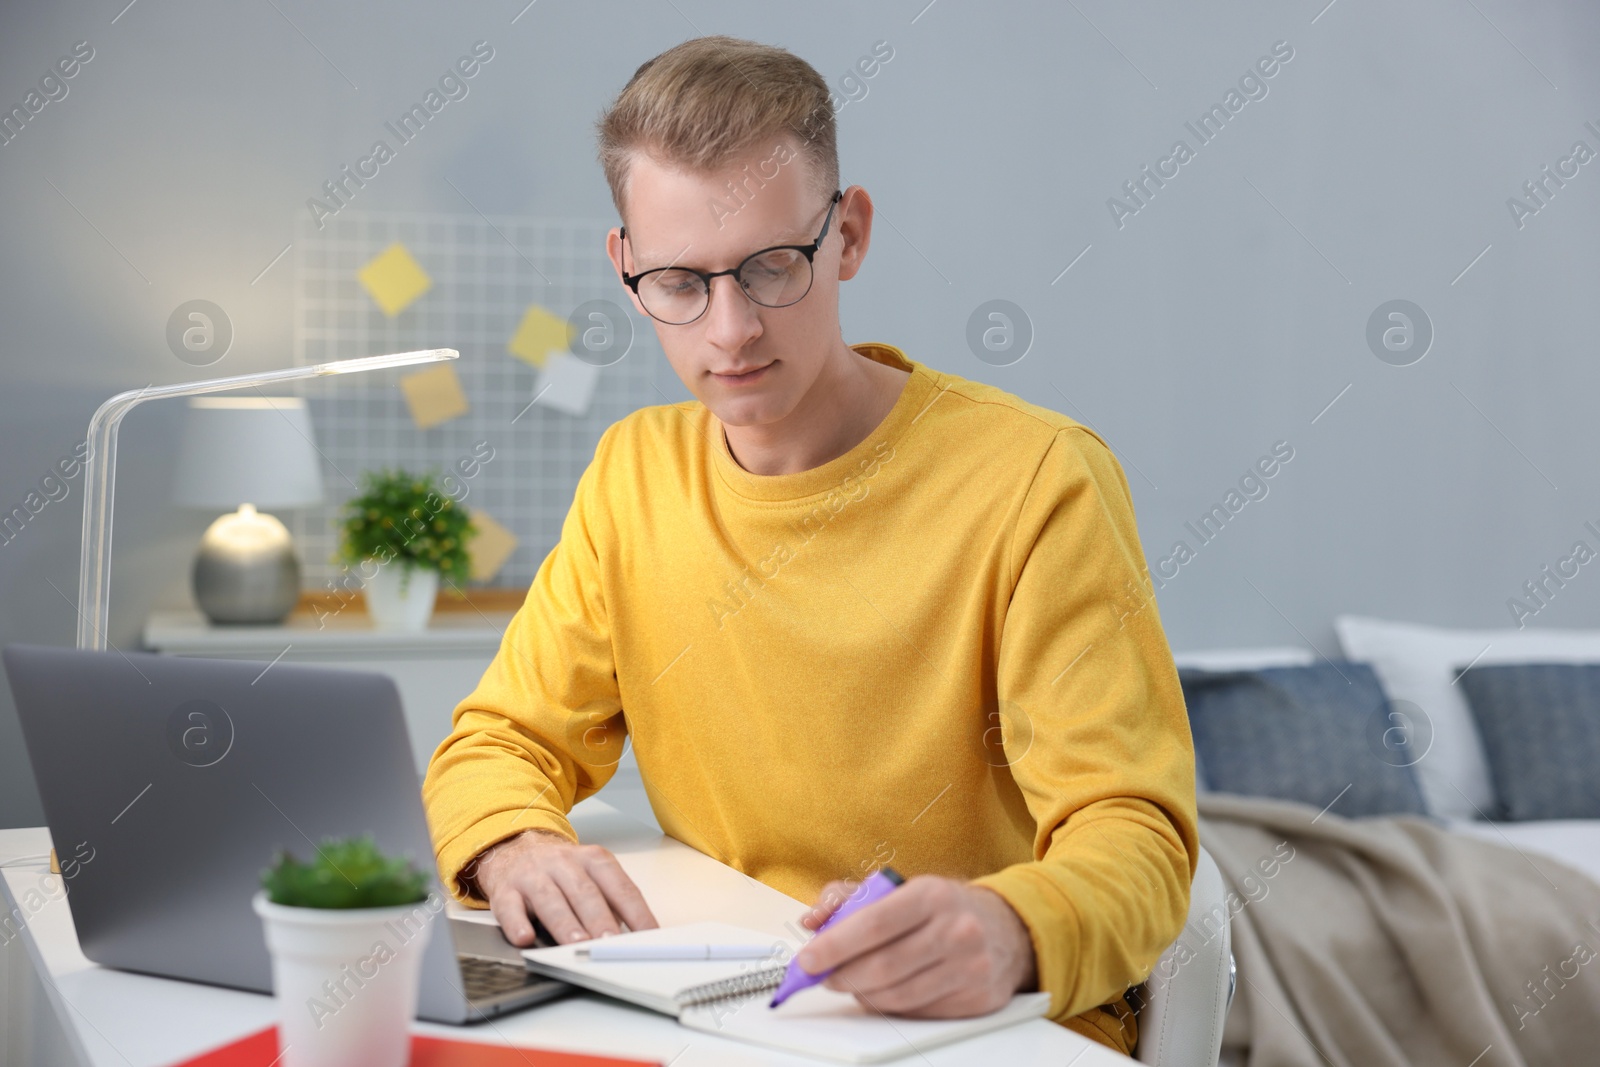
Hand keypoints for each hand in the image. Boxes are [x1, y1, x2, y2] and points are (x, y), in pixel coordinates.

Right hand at [466, 829, 658, 946]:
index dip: (636, 912)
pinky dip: (516, 923)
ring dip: (565, 923)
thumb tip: (631, 938)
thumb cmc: (560, 872)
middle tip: (610, 942)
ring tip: (576, 943)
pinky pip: (509, 907)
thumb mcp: (590, 877)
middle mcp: (563, 863)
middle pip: (585, 892)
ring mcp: (533, 875)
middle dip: (599, 918)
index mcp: (592, 860)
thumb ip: (609, 904)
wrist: (514, 847)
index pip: (620, 886)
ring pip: (550, 899)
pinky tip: (525, 938)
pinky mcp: (505, 890)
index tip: (648, 936)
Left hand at [795, 875, 1036, 1016]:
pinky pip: (919, 1013)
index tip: (808, 959)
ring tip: (852, 983)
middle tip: (824, 977)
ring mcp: (970, 967)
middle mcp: (956, 930)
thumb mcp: (899, 888)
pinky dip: (891, 1007)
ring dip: (863, 994)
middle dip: (843, 976)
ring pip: (898, 996)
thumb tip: (812, 921)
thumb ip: (849, 897)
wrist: (1006, 928)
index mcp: (932, 894)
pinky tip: (884, 993)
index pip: (873, 924)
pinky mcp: (977, 999)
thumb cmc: (942, 907)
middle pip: (882, 967)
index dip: (834, 946)